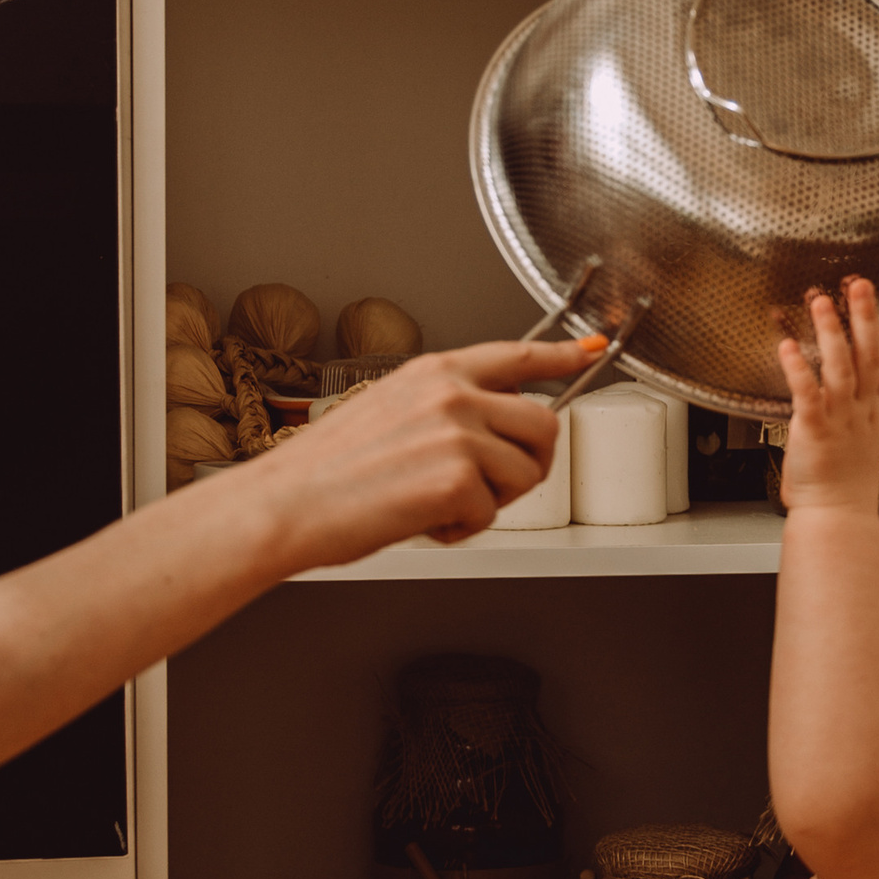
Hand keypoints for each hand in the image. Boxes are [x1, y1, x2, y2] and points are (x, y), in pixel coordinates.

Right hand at [248, 336, 604, 562]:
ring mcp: (457, 433)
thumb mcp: (390, 412)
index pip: (517, 355)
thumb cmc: (326, 472)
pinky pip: (492, 515)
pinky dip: (461, 530)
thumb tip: (489, 428)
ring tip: (437, 503)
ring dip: (491, 501)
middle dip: (531, 464)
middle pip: (545, 424)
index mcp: (435, 373)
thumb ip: (445, 409)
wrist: (286, 505)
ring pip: (525, 474)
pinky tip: (421, 520)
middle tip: (491, 486)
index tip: (592, 348)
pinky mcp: (458, 478)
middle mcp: (452, 394)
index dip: (563, 356)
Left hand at [775, 280, 878, 518]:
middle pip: (869, 356)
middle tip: (862, 285)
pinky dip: (797, 370)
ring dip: (832, 333)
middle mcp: (860, 410)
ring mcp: (840, 418)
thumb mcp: (861, 439)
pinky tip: (787, 347)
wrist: (836, 515)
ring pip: (840, 368)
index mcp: (873, 411)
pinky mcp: (815, 429)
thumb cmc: (843, 483)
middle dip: (867, 318)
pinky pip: (807, 394)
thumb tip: (850, 392)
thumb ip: (857, 411)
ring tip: (822, 302)